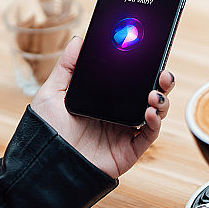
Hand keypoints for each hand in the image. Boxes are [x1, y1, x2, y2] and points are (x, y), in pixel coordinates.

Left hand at [29, 36, 174, 178]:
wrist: (45, 167)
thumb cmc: (45, 133)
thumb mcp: (51, 94)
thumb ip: (66, 67)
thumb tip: (78, 40)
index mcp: (103, 97)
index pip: (130, 78)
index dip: (144, 66)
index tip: (150, 53)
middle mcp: (117, 113)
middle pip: (148, 92)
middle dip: (161, 81)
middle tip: (164, 72)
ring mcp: (125, 131)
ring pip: (155, 111)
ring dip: (161, 100)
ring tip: (154, 94)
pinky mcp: (129, 149)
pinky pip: (149, 135)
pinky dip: (155, 122)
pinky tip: (149, 112)